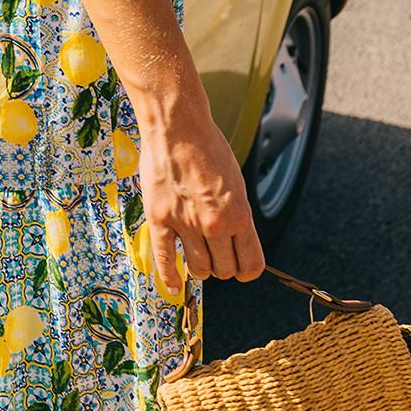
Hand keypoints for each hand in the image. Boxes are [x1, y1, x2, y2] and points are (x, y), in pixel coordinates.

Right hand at [135, 109, 265, 295]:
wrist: (177, 125)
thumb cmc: (207, 148)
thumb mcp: (236, 183)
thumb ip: (237, 216)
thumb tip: (235, 242)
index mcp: (239, 215)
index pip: (251, 266)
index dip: (246, 271)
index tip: (239, 267)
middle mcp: (214, 224)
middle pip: (224, 271)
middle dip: (222, 266)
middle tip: (215, 254)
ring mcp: (185, 223)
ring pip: (199, 270)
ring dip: (199, 268)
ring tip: (195, 254)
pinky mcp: (159, 217)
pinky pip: (164, 258)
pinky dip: (168, 277)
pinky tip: (172, 285)